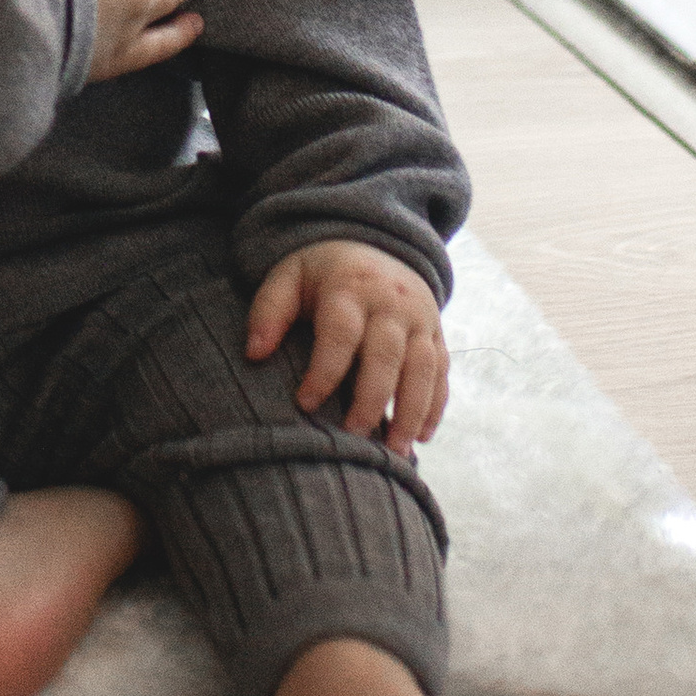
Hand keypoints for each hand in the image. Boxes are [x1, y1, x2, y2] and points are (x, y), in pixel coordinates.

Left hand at [246, 241, 447, 453]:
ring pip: (423, 368)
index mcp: (350, 287)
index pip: (340, 333)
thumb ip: (269, 311)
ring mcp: (420, 318)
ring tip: (395, 452)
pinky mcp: (436, 333)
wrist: (372, 243)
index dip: (324, 371)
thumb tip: (254, 354)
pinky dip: (435, 406)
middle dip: (372, 399)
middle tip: (354, 437)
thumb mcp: (289, 277)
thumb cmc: (321, 274)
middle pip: (387, 354)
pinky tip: (421, 438)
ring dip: (411, 412)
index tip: (305, 404)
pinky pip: (441, 372)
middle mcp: (391, 302)